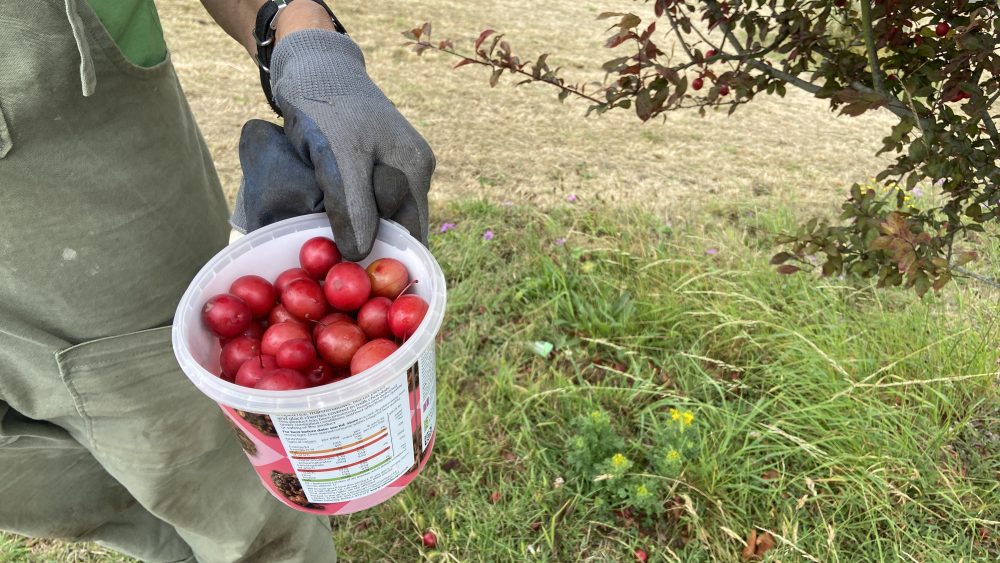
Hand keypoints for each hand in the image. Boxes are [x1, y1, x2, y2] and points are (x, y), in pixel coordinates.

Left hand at [265, 29, 433, 260]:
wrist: (311, 64)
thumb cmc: (326, 106)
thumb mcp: (337, 158)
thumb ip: (352, 206)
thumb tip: (361, 254)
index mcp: (415, 171)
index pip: (414, 235)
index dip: (393, 263)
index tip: (366, 288)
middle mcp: (413, 171)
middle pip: (397, 228)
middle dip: (371, 248)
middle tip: (339, 272)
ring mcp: (395, 167)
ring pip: (378, 217)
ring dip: (356, 232)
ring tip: (328, 248)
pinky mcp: (372, 164)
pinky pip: (365, 202)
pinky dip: (348, 215)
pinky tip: (327, 222)